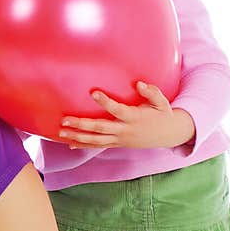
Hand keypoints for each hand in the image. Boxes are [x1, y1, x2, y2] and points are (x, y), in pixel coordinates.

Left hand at [58, 81, 195, 149]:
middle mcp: (124, 130)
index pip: (117, 110)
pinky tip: (70, 144)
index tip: (93, 92)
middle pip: (100, 128)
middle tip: (65, 119)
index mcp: (134, 117)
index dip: (105, 102)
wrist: (168, 135)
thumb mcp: (162, 102)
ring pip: (96, 140)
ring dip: (78, 137)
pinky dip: (84, 146)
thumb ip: (152, 92)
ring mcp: (120, 139)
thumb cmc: (162, 114)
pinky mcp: (117, 144)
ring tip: (61, 132)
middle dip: (82, 124)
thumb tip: (139, 84)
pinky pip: (98, 146)